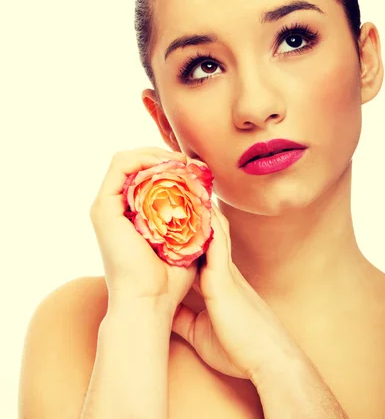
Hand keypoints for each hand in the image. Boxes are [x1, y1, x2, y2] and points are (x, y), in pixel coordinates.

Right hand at [90, 147, 197, 315]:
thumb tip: (207, 196)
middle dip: (162, 156)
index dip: (166, 164)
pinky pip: (120, 166)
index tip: (192, 167)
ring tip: (179, 162)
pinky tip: (167, 167)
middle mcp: (113, 209)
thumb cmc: (169, 280)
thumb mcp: (184, 241)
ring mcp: (105, 208)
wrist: (150, 303)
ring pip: (125, 160)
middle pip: (134, 164)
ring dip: (154, 154)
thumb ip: (189, 219)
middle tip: (187, 161)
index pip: (142, 175)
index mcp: (128, 216)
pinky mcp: (103, 208)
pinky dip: (144, 159)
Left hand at [171, 201, 284, 380]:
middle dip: (188, 212)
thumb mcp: (200, 331)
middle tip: (170, 190)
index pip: (195, 249)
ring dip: (196, 209)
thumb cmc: (238, 348)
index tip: (163, 217)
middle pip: (203, 231)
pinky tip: (192, 205)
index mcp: (215, 280)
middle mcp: (220, 269)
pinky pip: (212, 242)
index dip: (181, 232)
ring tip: (179, 186)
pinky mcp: (223, 277)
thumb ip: (182, 317)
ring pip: (209, 230)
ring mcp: (224, 270)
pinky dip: (203, 224)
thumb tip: (163, 311)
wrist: (267, 360)